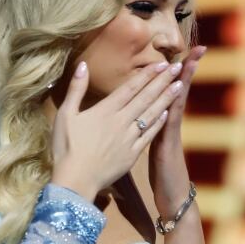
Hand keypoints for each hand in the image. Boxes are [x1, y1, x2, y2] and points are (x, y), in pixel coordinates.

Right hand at [50, 60, 182, 200]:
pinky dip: (158, 124)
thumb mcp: (65, 115)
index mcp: (105, 110)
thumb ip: (76, 89)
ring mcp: (129, 138)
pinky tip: (167, 114)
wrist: (76, 180)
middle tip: (177, 68)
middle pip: (145, 98)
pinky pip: (149, 136)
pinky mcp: (133, 154)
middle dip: (162, 82)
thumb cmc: (66, 147)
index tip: (161, 63)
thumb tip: (83, 65)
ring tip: (179, 86)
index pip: (130, 88)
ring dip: (166, 99)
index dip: (147, 75)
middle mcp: (121, 121)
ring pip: (151, 115)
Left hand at [150, 45, 204, 205]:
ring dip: (185, 79)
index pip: (169, 91)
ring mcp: (172, 131)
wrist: (173, 196)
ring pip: (178, 99)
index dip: (175, 72)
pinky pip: (172, 117)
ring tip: (192, 60)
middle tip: (199, 48)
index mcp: (164, 121)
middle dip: (188, 68)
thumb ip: (154, 131)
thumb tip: (148, 116)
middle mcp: (171, 122)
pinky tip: (178, 89)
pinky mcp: (169, 142)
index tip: (184, 52)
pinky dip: (175, 102)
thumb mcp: (156, 148)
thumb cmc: (163, 174)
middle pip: (179, 89)